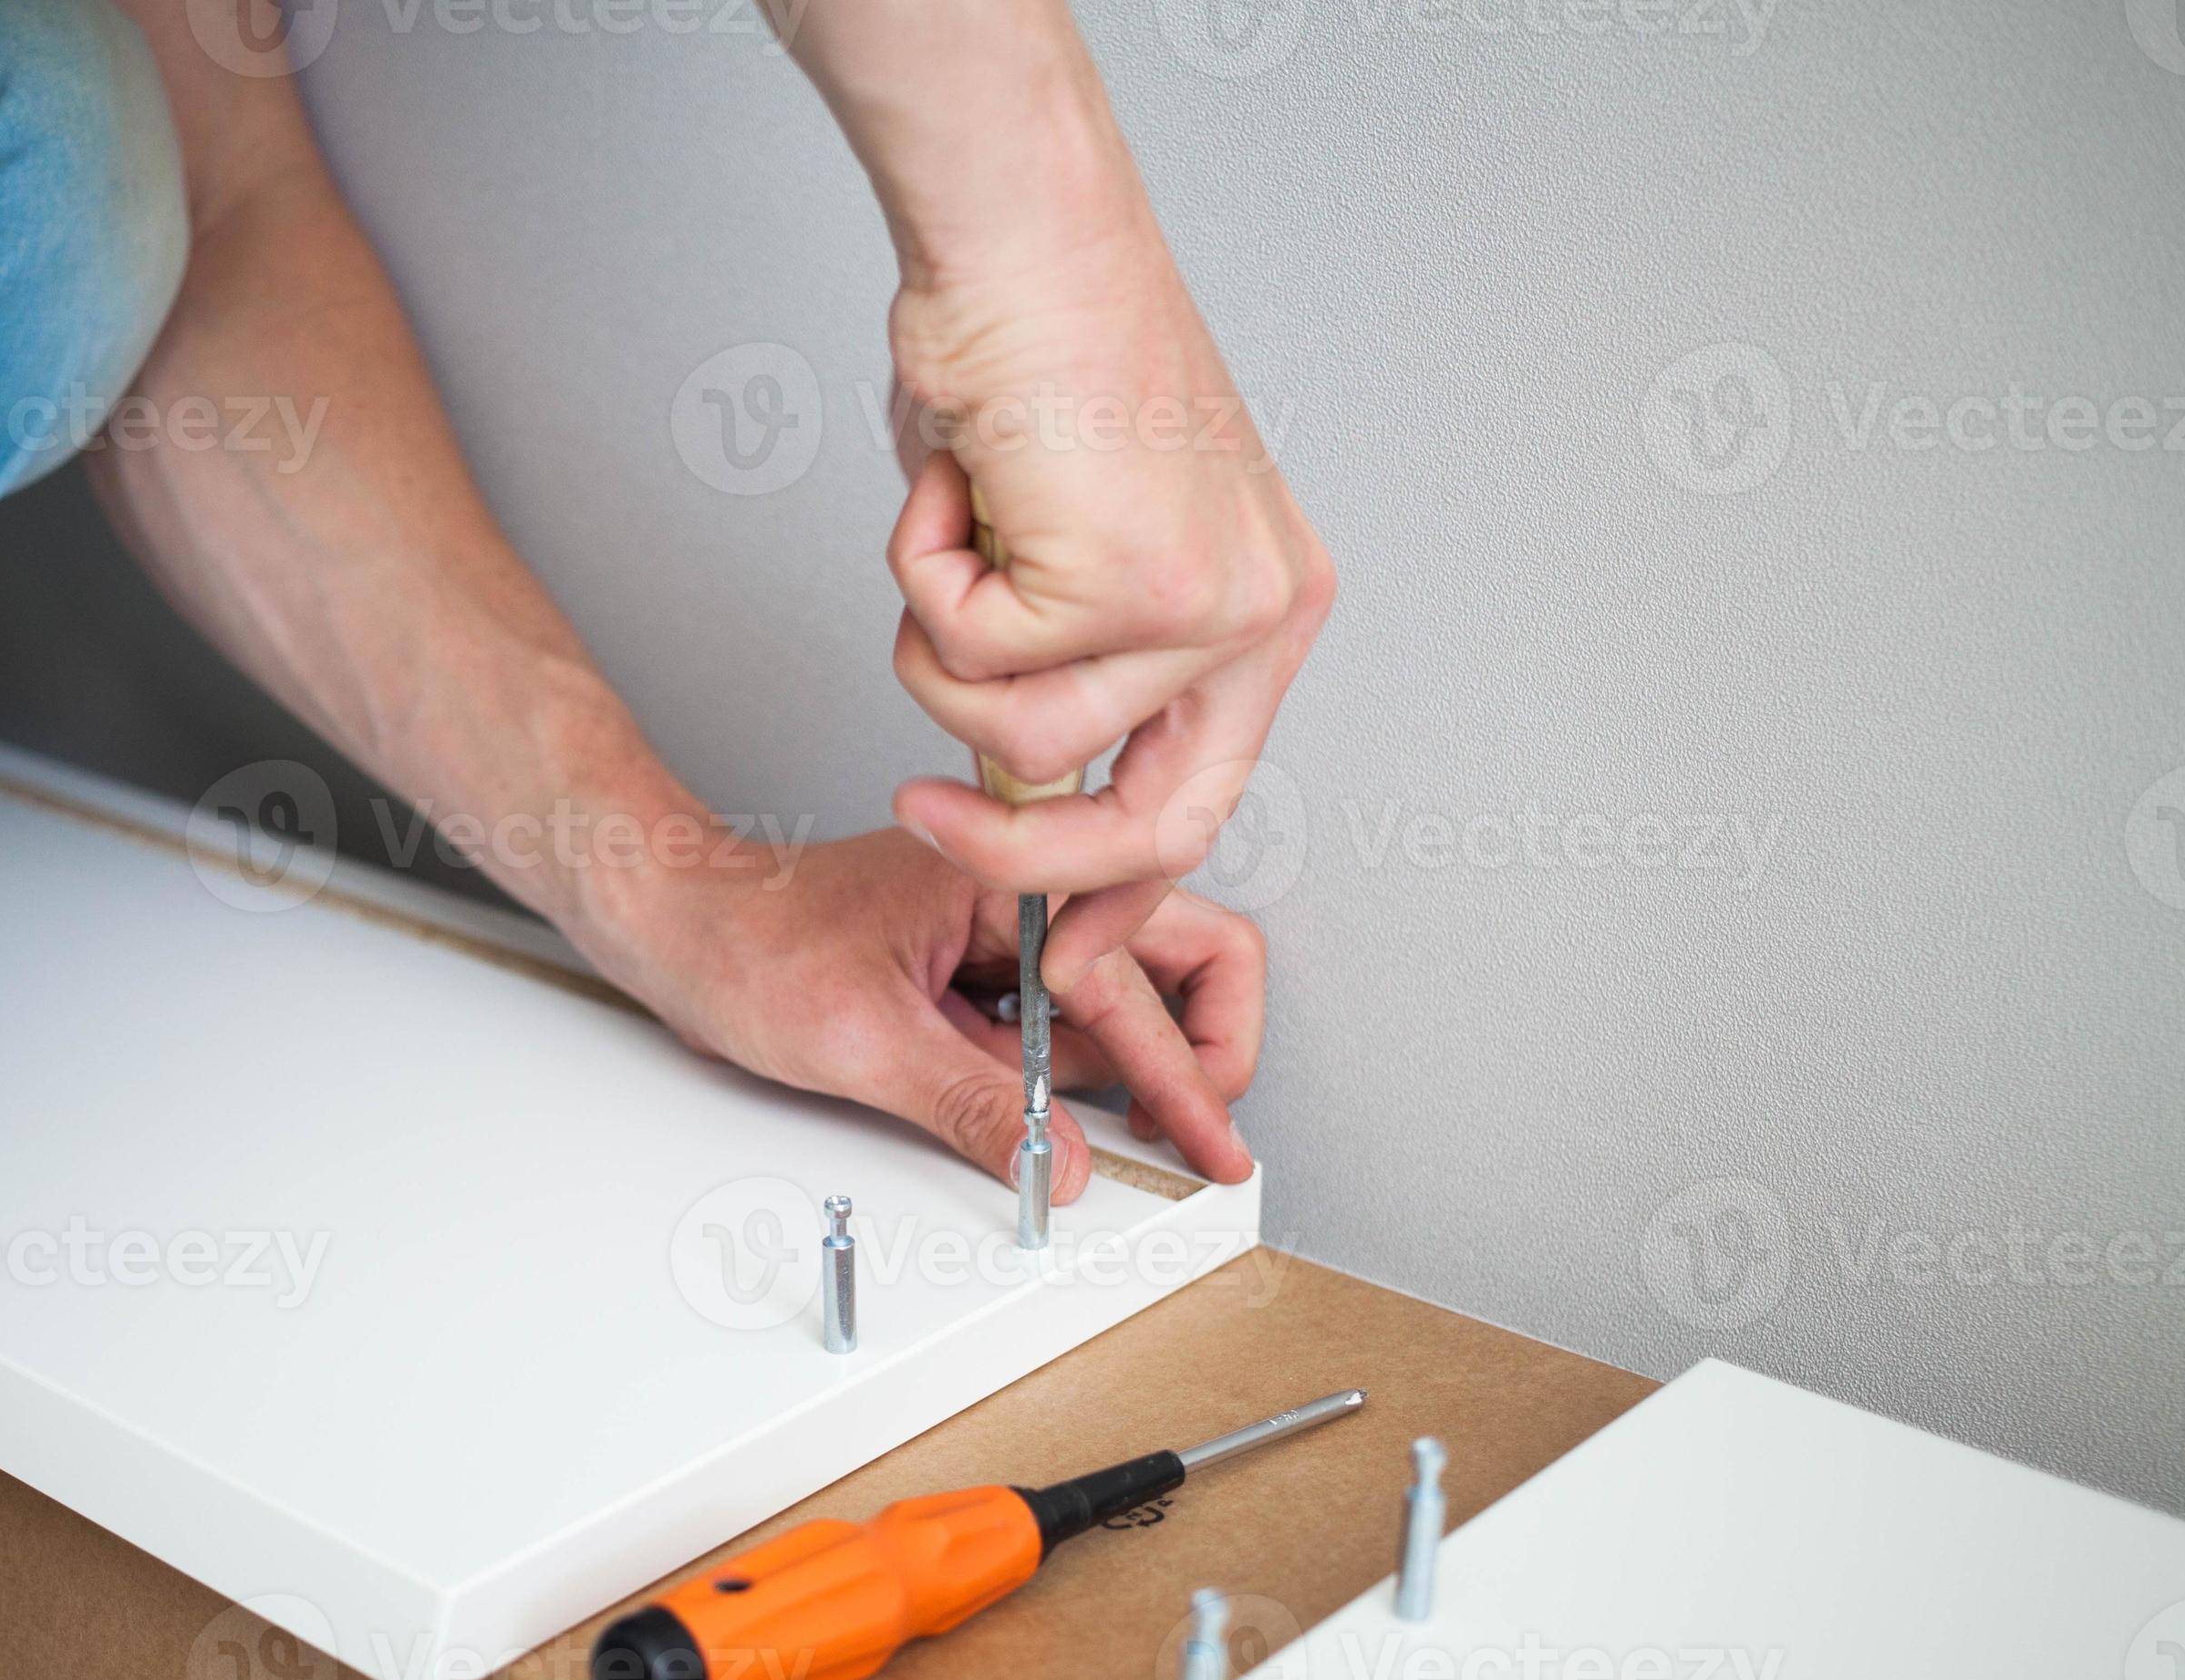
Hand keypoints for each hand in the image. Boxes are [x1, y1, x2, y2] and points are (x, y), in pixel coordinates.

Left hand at [596, 830, 1261, 1197]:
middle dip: (1195, 1049)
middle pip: (1174, 961)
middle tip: (1193, 1131)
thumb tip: (1057, 1161)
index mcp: (1009, 879)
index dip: (1189, 1073)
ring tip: (1093, 1128)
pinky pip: (1056, 1029)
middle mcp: (1024, 898)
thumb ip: (971, 1105)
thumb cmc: (744, 939)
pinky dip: (1060, 1079)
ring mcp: (1006, 937)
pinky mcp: (979, 976)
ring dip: (1120, 1071)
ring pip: (1118, 1005)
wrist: (674, 925)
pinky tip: (1031, 1110)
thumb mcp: (861, 1041)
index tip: (1213, 1141)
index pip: (1139, 980)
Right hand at [882, 224, 1334, 998]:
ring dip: (940, 641)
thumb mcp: (1072, 542)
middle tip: (926, 813)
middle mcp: (1260, 612)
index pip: (1206, 796)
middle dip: (1018, 848)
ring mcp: (1208, 604)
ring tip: (956, 528)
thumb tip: (1016, 783)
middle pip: (1150, 819)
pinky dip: (921, 574)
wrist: (1022, 238)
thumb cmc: (1038, 352)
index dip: (1119, 883)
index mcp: (1263, 605)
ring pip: (1024, 738)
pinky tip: (957, 487)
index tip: (1063, 936)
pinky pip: (968, 658)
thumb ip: (1068, 666)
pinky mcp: (1133, 585)